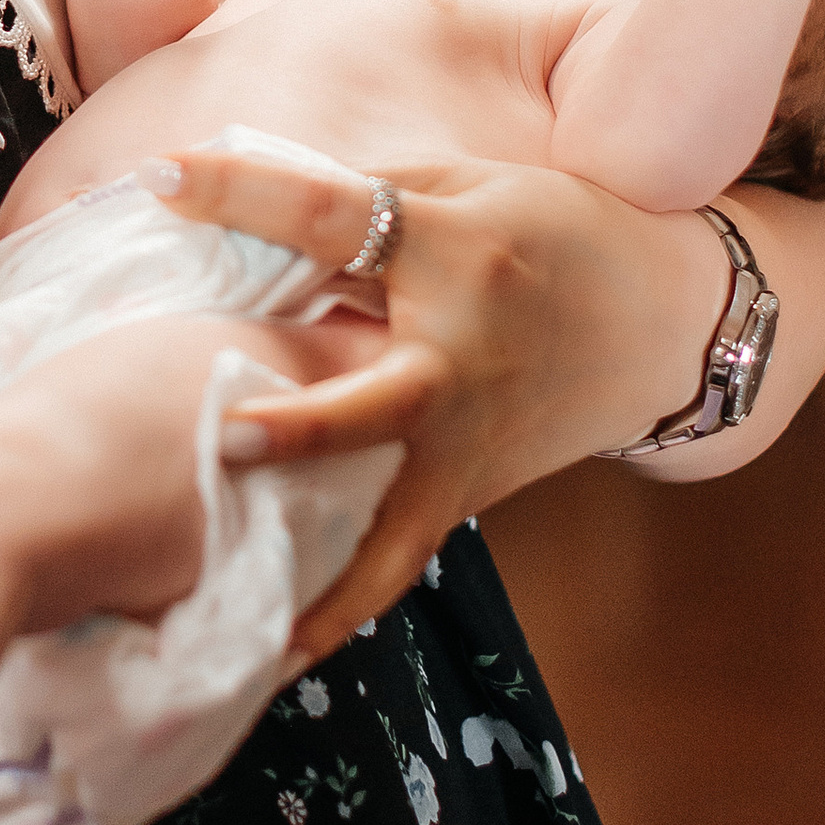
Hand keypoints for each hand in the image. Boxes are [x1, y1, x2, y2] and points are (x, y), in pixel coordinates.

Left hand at [137, 145, 824, 663]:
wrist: (666, 323)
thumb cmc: (555, 234)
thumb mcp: (472, 184)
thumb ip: (366, 195)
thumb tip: (244, 200)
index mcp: (460, 254)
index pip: (337, 218)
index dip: (244, 192)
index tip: (157, 177)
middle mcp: (463, 360)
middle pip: (377, 402)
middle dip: (304, 425)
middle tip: (224, 436)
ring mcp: (471, 443)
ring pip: (398, 530)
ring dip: (328, 583)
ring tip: (255, 636)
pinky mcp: (474, 494)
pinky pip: (401, 552)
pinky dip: (346, 600)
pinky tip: (278, 646)